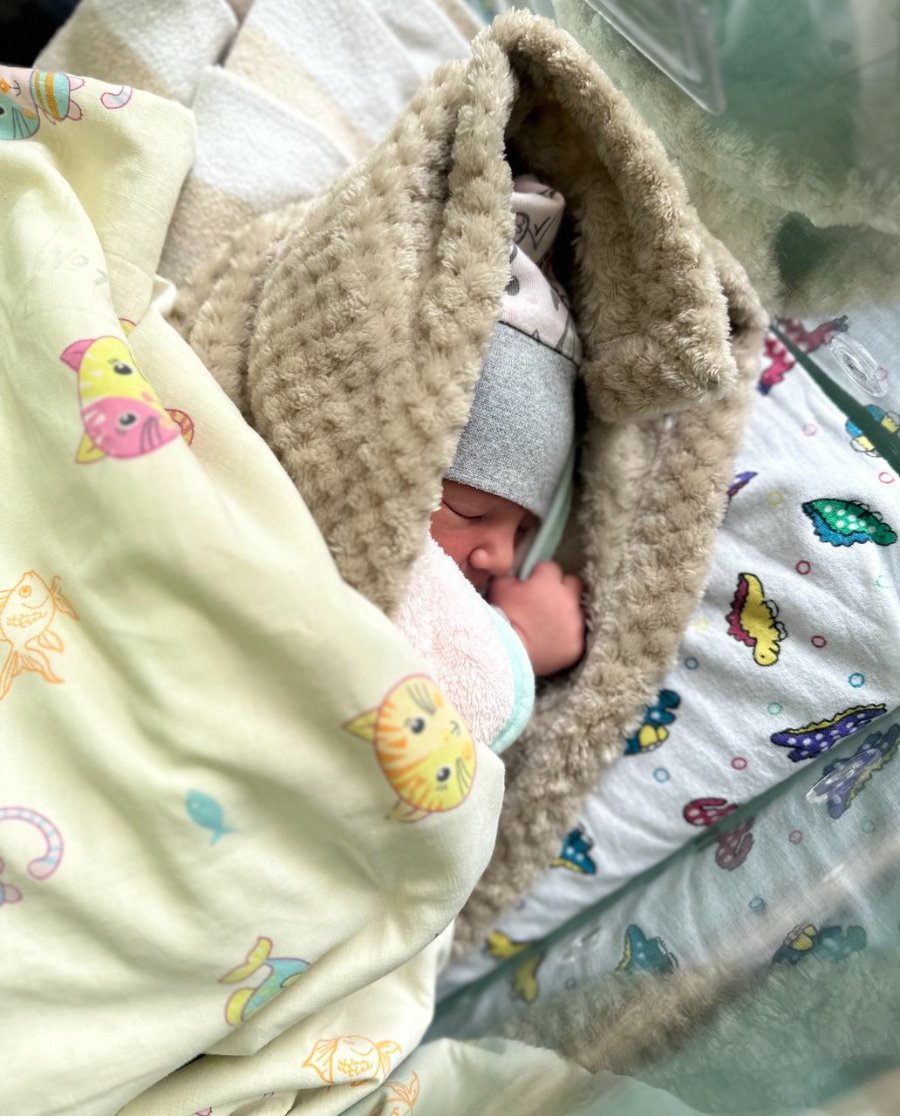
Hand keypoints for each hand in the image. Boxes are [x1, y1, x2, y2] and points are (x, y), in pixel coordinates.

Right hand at [488, 561, 585, 676]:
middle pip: (573, 583)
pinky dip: (568, 636)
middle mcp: (568, 599)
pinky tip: (554, 640)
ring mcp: (576, 623)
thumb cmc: (501, 618)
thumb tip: (520, 577)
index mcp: (549, 582)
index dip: (540, 575)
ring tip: (551, 623)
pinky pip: (577, 635)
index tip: (532, 584)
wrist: (506, 654)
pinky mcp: (578, 645)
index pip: (550, 567)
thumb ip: (514, 576)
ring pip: (578, 610)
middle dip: (562, 588)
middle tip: (547, 600)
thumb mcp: (500, 587)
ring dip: (567, 613)